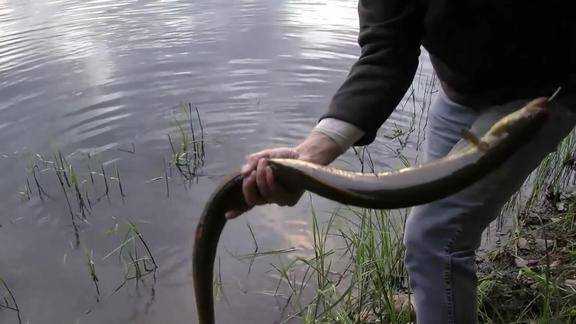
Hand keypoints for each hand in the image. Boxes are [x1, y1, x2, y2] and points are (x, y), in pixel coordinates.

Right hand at [225, 132, 343, 218]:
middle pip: (252, 200)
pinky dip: (271, 182)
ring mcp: (279, 200)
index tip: (227, 215)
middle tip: (250, 174)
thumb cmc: (283, 157)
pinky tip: (272, 171)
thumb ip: (253, 162)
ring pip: (264, 197)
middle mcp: (269, 197)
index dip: (237, 210)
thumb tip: (243, 172)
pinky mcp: (290, 200)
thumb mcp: (265, 156)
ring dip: (261, 179)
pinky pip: (276, 195)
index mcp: (260, 189)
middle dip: (248, 187)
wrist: (303, 154)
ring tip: (264, 163)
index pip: (247, 202)